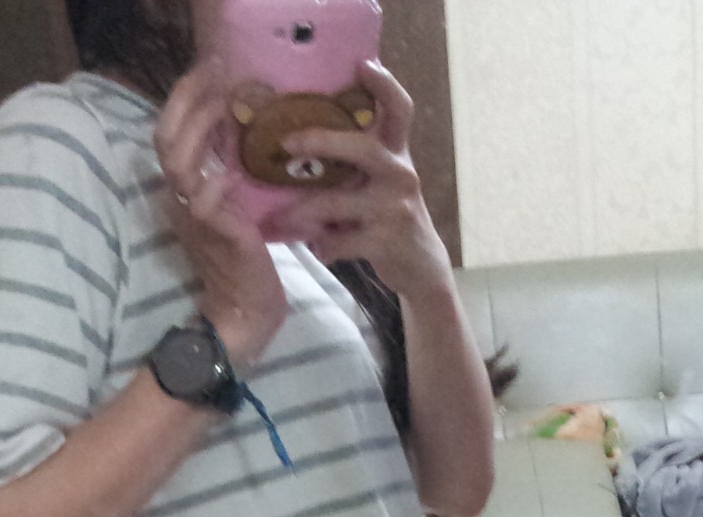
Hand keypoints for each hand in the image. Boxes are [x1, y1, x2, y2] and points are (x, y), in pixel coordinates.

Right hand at [155, 63, 287, 371]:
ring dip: (200, 128)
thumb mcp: (232, 210)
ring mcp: (196, 219)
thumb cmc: (245, 262)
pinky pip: (204, 202)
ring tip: (223, 104)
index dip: (183, 99)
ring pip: (179, 163)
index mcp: (184, 193)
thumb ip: (224, 178)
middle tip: (215, 72)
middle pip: (165, 139)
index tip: (208, 70)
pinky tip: (230, 170)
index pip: (169, 135)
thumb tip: (235, 137)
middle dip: (187, 100)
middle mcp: (181, 202)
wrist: (247, 313)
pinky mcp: (216, 236)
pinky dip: (215, 183)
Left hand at [281, 63, 452, 302]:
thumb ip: (355, 159)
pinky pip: (340, 240)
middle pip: (360, 147)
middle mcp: (400, 173)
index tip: (362, 64)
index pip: (399, 109)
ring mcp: (395, 207)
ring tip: (282, 219)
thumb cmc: (388, 216)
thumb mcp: (381, 180)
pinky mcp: (387, 241)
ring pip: (336, 202)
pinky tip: (318, 249)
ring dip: (303, 212)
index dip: (384, 84)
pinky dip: (324, 246)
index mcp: (397, 152)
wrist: (421, 266)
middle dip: (320, 142)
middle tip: (286, 143)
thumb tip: (298, 135)